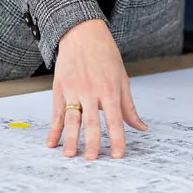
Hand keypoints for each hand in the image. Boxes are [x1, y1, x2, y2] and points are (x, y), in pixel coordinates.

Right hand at [47, 19, 147, 160]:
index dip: (117, 139)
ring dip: (70, 138)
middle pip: (91, 122)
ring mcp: (73, 90)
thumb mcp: (122, 79)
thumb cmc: (105, 55)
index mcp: (109, 90)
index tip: (117, 155)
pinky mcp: (59, 88)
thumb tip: (141, 127)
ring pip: (71, 119)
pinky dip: (53, 129)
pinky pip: (56, 112)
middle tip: (91, 160)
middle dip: (91, 143)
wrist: (82, 33)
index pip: (115, 120)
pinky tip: (52, 142)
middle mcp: (90, 91)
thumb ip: (129, 107)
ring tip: (69, 155)